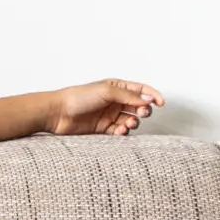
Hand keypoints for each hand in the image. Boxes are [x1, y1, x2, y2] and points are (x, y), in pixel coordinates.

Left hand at [48, 78, 165, 137]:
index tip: (161, 103)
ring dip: (134, 122)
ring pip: (131, 120)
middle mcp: (114, 101)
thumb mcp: (106, 91)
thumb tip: (148, 99)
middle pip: (139, 106)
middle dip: (144, 110)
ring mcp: (109, 115)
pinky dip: (124, 132)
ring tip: (128, 124)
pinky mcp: (103, 129)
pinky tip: (120, 131)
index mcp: (116, 87)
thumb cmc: (78, 97)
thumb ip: (129, 95)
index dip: (153, 95)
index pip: (140, 89)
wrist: (58, 113)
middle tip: (143, 113)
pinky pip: (120, 131)